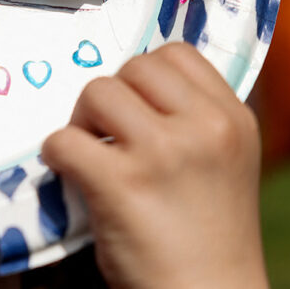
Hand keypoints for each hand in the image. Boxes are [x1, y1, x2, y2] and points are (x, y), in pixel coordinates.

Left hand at [42, 43, 266, 288]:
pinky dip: (57, 154)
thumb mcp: (226, 161)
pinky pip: (65, 139)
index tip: (137, 109)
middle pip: (133, 67)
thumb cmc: (208, 235)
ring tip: (93, 155)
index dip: (145, 76)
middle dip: (111, 97)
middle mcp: (204, 128)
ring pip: (96, 92)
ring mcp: (163, 153)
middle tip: (108, 134)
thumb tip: (135, 78)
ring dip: (83, 122)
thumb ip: (195, 117)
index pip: (175, 53)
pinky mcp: (122, 184)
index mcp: (232, 118)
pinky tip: (72, 175)